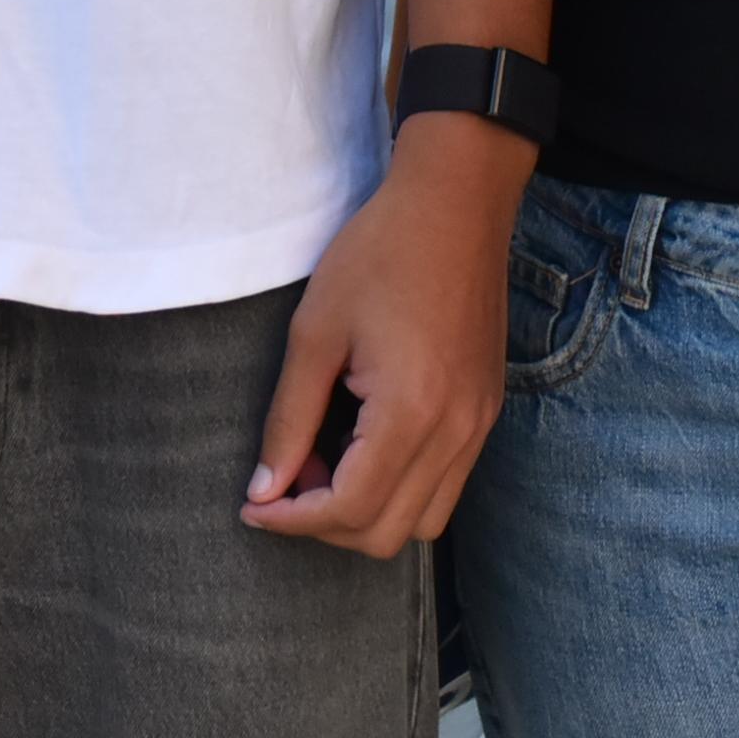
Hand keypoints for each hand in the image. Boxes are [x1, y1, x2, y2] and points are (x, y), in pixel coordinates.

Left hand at [242, 119, 530, 557]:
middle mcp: (456, 431)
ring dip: (366, 514)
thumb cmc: (379, 253)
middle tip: (284, 478)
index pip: (348, 510)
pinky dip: (401, 490)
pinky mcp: (487, 412)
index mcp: (410, 411)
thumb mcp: (314, 332)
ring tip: (323, 463)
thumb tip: (264, 491)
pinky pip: (446, 486)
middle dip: (323, 523)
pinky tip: (363, 446)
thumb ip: (288, 420)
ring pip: (424, 522)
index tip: (252, 505)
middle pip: (386, 534)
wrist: (457, 203)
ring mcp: (480, 425)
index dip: (291, 520)